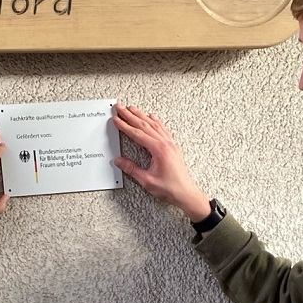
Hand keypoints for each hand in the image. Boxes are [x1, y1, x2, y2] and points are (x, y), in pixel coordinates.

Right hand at [112, 104, 212, 221]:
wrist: (186, 193)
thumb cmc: (171, 189)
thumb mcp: (147, 181)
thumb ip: (132, 169)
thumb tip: (119, 161)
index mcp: (159, 150)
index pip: (138, 134)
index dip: (125, 126)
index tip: (116, 119)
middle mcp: (166, 144)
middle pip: (145, 125)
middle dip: (130, 115)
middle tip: (120, 108)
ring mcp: (170, 144)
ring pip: (154, 124)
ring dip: (141, 115)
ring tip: (132, 108)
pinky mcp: (173, 147)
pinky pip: (163, 129)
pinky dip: (155, 121)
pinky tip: (152, 117)